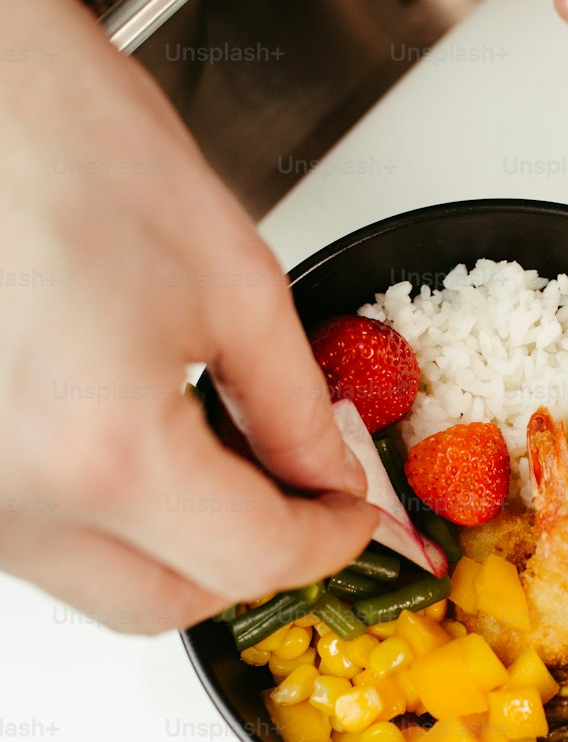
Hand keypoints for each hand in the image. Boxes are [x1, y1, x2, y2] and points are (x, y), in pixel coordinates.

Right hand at [0, 0, 376, 632]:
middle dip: (253, 561)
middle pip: (167, 603)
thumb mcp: (229, 278)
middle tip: (305, 497)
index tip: (358, 515)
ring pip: (101, 582)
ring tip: (227, 454)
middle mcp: (11, 500)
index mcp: (101, 450)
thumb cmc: (62, 138)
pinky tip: (146, 444)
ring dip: (181, 544)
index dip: (329, 542)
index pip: (250, 560)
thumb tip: (333, 482)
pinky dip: (112, 516)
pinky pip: (47, 538)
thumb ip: (296, 408)